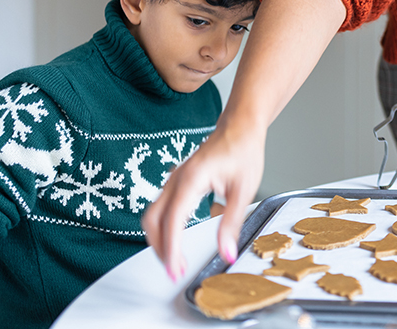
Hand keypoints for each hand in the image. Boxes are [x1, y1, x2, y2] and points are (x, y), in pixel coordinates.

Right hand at [142, 121, 265, 281]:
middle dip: (160, 248)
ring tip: (175, 259)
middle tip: (175, 270)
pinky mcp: (177, 181)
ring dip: (159, 239)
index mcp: (191, 179)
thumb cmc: (243, 150)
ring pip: (152, 214)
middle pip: (152, 220)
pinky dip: (163, 227)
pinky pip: (160, 207)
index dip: (171, 249)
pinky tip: (175, 239)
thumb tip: (227, 252)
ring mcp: (174, 179)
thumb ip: (232, 223)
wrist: (240, 126)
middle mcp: (176, 179)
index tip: (175, 269)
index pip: (172, 221)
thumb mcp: (244, 190)